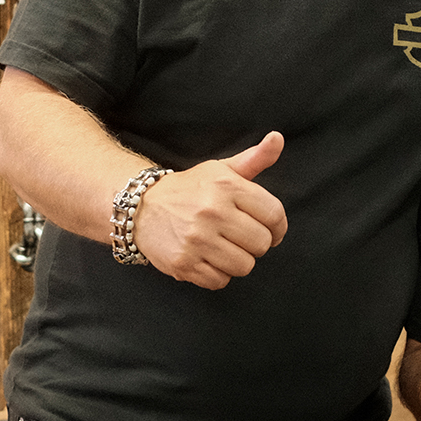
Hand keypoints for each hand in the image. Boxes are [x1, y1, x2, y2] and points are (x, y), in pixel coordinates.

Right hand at [132, 132, 288, 289]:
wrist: (141, 207)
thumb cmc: (190, 189)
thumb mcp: (221, 170)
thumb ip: (255, 158)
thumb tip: (278, 138)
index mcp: (227, 186)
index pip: (274, 215)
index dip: (279, 227)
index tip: (272, 231)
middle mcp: (212, 211)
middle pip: (262, 243)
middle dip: (256, 244)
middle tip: (241, 238)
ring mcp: (197, 239)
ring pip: (244, 266)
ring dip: (238, 261)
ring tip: (224, 248)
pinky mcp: (183, 263)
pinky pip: (220, 281)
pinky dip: (218, 274)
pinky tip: (208, 259)